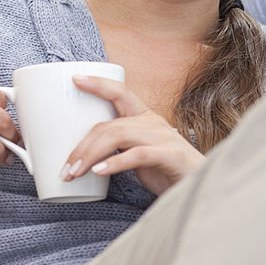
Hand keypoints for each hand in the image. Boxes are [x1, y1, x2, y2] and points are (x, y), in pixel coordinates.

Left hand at [62, 75, 204, 195]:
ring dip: (91, 155)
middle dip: (83, 145)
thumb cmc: (165, 170)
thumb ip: (118, 147)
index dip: (98, 84)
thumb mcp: (139, 153)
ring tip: (75, 172)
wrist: (200, 186)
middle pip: (110, 124)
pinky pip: (137, 155)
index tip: (75, 78)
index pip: (120, 92)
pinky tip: (99, 171)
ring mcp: (162, 138)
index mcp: (145, 117)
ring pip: (119, 136)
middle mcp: (153, 122)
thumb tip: (81, 155)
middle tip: (65, 168)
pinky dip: (115, 163)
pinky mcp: (169, 155)